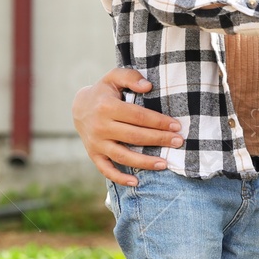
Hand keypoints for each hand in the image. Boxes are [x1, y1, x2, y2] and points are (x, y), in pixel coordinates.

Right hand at [71, 67, 182, 185]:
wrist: (79, 107)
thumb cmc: (105, 91)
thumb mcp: (114, 77)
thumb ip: (131, 77)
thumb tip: (148, 86)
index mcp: (107, 106)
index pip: (138, 116)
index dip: (158, 122)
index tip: (176, 126)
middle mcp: (100, 126)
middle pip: (134, 136)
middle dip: (159, 140)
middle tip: (179, 142)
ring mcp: (96, 143)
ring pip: (123, 155)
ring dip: (145, 162)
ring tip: (165, 164)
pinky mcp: (93, 155)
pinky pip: (106, 170)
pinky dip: (119, 178)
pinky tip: (136, 182)